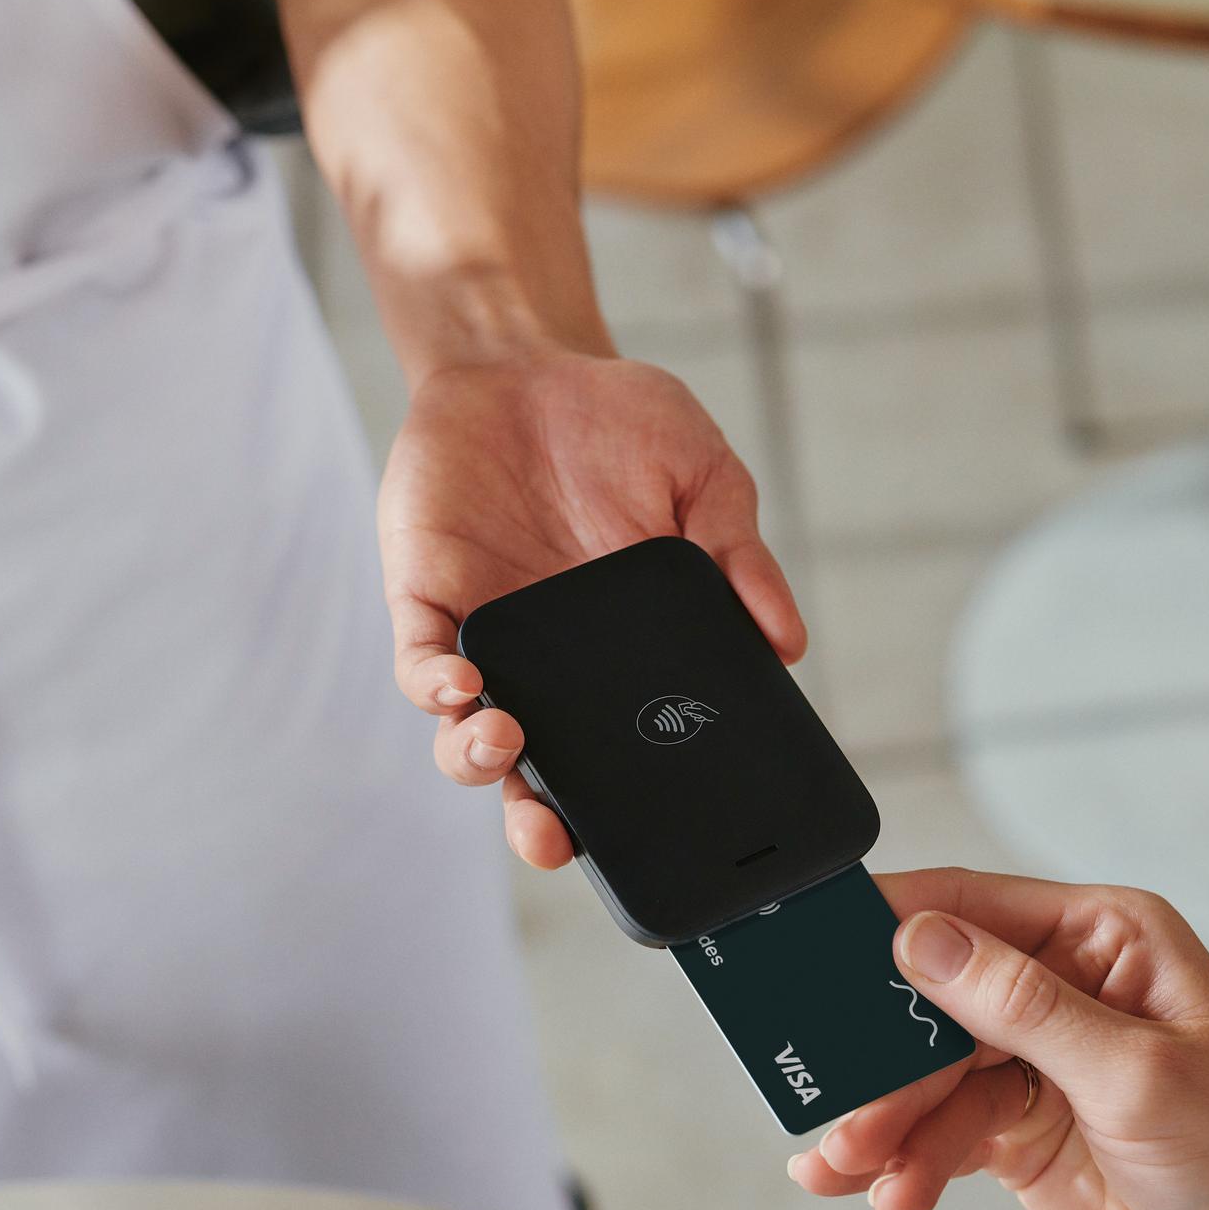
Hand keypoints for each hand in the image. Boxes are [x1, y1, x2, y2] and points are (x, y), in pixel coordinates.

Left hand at [380, 349, 804, 866]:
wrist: (523, 360)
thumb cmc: (619, 424)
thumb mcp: (705, 481)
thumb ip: (739, 558)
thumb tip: (788, 641)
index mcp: (618, 660)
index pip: (618, 760)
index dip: (624, 815)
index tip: (652, 849)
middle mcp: (548, 669)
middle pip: (535, 777)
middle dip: (538, 825)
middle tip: (554, 839)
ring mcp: (485, 639)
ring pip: (466, 737)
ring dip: (480, 760)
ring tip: (505, 741)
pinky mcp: (425, 599)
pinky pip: (420, 664)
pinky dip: (434, 686)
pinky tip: (459, 685)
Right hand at [789, 869, 1208, 1209]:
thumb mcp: (1136, 1074)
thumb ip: (1020, 1006)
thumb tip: (921, 938)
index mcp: (1104, 936)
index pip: (974, 906)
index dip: (891, 921)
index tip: (814, 944)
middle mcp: (1064, 985)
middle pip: (932, 995)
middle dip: (880, 1051)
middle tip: (837, 1095)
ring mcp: (1039, 1059)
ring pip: (925, 1072)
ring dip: (885, 1120)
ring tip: (853, 1165)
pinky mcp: (1020, 1128)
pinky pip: (939, 1130)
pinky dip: (903, 1158)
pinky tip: (873, 1186)